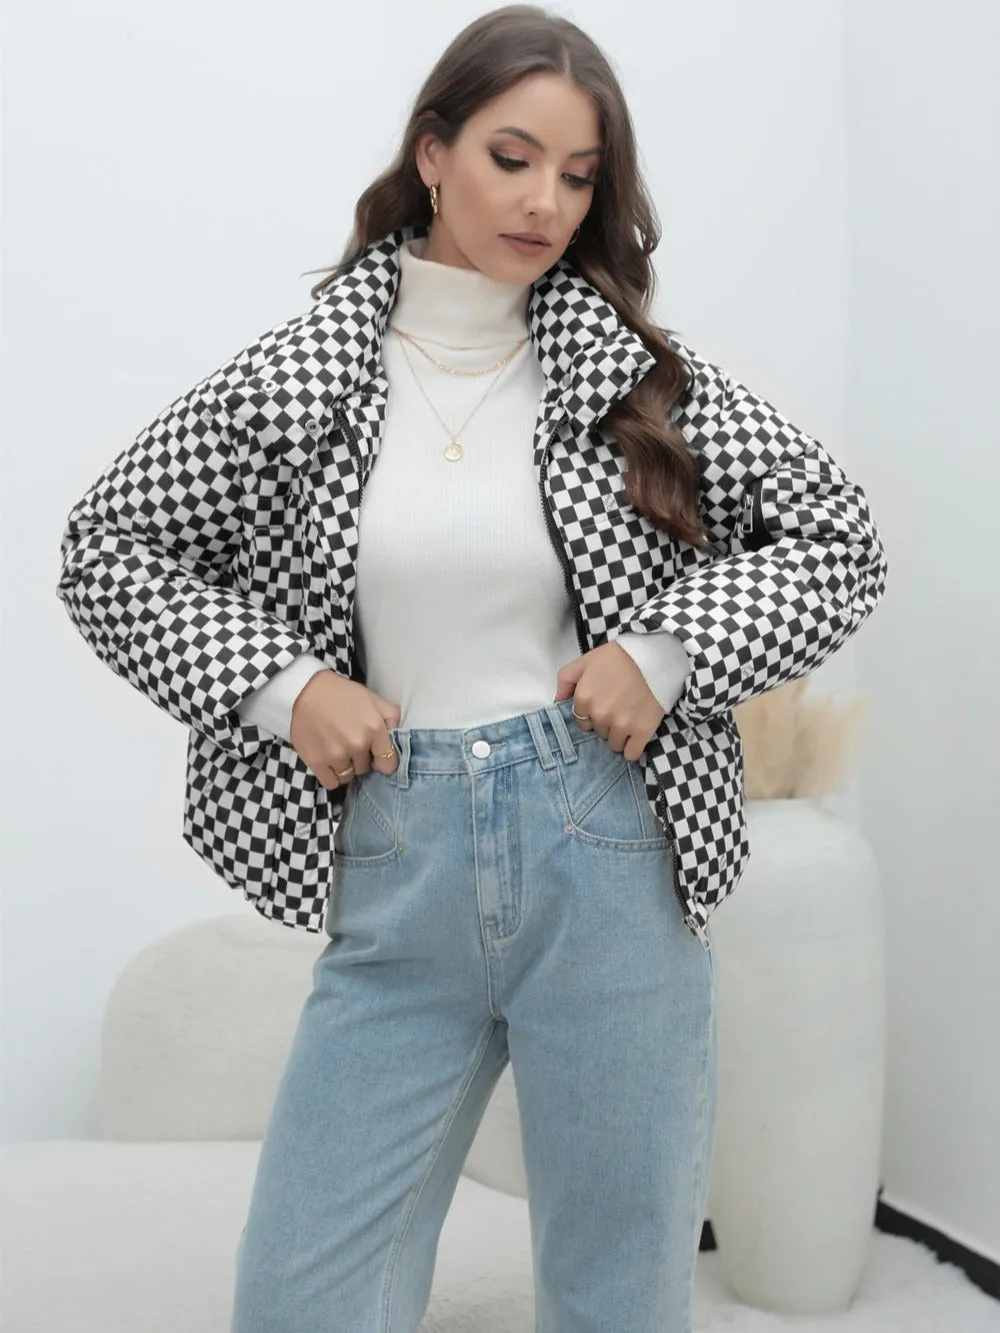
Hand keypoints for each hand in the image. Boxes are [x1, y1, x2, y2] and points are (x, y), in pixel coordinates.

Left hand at [552, 641, 665, 761]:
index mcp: (584, 700)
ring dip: (619, 735)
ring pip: (614, 744)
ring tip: (628, 718)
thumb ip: (565, 681)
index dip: (592, 714)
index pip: (581, 721)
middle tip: (618, 708)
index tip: (603, 704)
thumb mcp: (584, 661)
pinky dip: (632, 749)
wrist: (653, 657)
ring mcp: (621, 725)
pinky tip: (635, 738)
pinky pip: (631, 754)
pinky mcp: (642, 731)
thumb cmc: (617, 658)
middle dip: (606, 723)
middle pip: (598, 732)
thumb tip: (557, 703)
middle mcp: (600, 716)